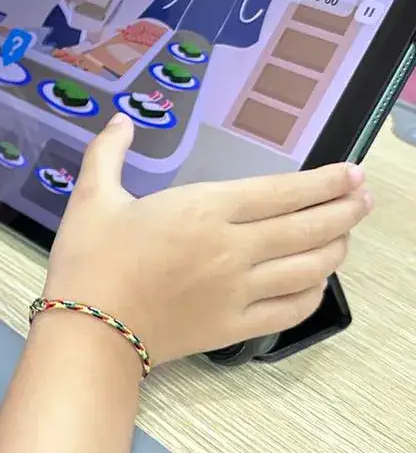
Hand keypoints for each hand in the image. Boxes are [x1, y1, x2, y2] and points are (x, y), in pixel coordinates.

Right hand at [44, 114, 371, 364]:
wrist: (88, 331)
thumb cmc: (89, 261)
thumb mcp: (91, 198)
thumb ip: (108, 153)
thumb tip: (120, 121)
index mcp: (205, 209)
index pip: (284, 192)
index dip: (326, 182)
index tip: (352, 173)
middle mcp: (234, 248)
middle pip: (309, 227)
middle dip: (346, 210)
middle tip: (364, 198)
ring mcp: (239, 290)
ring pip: (310, 267)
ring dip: (336, 248)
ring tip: (345, 235)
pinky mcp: (235, 326)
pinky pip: (291, 309)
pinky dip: (313, 293)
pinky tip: (316, 281)